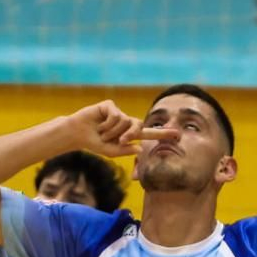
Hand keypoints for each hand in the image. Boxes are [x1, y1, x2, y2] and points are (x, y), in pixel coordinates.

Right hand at [63, 100, 178, 158]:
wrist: (78, 133)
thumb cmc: (95, 143)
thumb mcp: (110, 151)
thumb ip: (124, 151)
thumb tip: (140, 149)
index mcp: (129, 134)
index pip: (149, 133)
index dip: (163, 134)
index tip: (178, 135)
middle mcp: (126, 121)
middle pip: (139, 126)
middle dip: (130, 134)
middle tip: (120, 140)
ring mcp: (119, 113)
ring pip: (124, 123)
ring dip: (112, 132)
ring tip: (101, 133)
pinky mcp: (110, 106)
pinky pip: (115, 116)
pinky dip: (107, 124)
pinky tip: (99, 124)